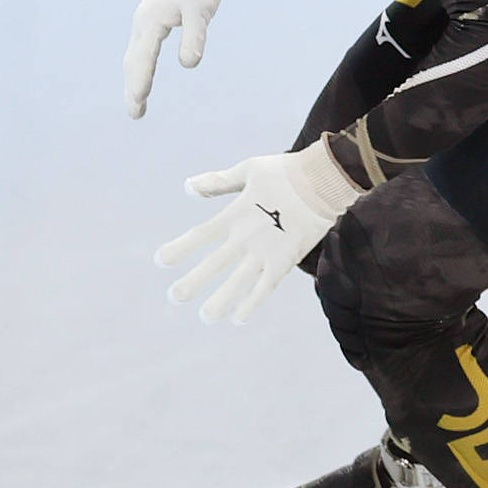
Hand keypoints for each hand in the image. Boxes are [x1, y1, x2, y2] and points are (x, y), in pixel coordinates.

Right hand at [123, 0, 229, 117]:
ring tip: (138, 101)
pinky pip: (142, 48)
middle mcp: (143, 24)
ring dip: (135, 79)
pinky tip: (143, 75)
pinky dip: (140, 66)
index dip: (141, 82)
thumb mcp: (201, 11)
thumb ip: (195, 36)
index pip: (143, 59)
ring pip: (135, 56)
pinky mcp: (152, 20)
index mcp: (152, 22)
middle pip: (134, 62)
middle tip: (136, 114)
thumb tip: (189, 64)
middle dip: (134, 88)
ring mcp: (145, 21)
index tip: (138, 103)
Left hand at [158, 141, 358, 323]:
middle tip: (174, 297)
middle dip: (193, 282)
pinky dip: (253, 302)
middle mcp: (248, 237)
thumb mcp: (248, 169)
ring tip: (206, 317)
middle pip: (215, 264)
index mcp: (236, 214)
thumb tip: (187, 188)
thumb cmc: (287, 171)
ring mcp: (268, 250)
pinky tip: (239, 318)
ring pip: (240, 281)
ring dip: (222, 300)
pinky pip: (267, 286)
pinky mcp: (287, 259)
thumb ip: (218, 182)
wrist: (326, 180)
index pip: (201, 235)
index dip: (180, 249)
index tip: (161, 261)